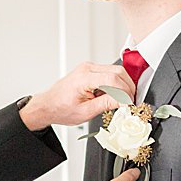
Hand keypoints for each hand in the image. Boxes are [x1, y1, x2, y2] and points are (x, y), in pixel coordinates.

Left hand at [21, 62, 135, 129]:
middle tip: (130, 101)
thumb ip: (107, 104)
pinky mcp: (91, 70)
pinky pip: (110, 73)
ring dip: (122, 85)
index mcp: (84, 78)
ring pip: (116, 71)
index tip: (130, 102)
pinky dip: (116, 84)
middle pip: (118, 71)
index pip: (113, 79)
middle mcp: (86, 69)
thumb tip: (124, 101)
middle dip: (128, 86)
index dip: (125, 91)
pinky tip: (111, 95)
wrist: (49, 105)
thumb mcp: (86, 112)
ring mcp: (88, 68)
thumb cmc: (62, 109)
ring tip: (120, 100)